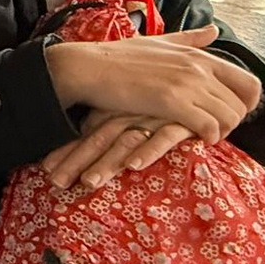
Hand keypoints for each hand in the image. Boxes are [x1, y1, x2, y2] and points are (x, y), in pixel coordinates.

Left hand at [41, 110, 194, 189]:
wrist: (217, 81)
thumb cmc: (173, 100)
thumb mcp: (139, 107)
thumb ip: (113, 118)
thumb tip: (84, 131)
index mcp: (121, 109)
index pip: (88, 132)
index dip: (67, 150)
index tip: (47, 169)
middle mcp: (134, 111)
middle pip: (100, 139)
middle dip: (76, 161)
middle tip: (56, 182)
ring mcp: (157, 115)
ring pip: (126, 141)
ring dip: (107, 163)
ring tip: (88, 183)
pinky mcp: (184, 120)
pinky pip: (165, 136)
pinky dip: (149, 150)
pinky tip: (134, 166)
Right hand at [45, 25, 260, 143]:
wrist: (89, 67)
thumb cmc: (118, 57)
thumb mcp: (160, 42)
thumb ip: (190, 39)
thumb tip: (213, 30)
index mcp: (200, 55)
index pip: (250, 82)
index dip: (246, 104)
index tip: (228, 113)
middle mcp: (200, 68)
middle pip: (243, 105)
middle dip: (232, 122)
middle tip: (211, 130)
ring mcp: (187, 84)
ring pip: (230, 118)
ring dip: (220, 132)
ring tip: (199, 135)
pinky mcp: (172, 102)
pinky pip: (209, 127)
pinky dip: (205, 138)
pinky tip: (189, 139)